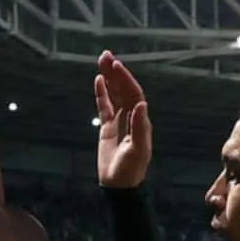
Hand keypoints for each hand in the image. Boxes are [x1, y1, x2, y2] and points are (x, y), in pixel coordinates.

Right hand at [96, 51, 152, 188]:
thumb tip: (140, 104)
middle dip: (116, 72)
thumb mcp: (138, 150)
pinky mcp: (107, 128)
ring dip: (109, 78)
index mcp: (141, 120)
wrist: (119, 185)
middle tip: (106, 55)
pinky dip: (102, 94)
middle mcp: (132, 117)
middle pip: (123, 89)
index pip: (134, 93)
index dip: (126, 79)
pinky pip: (105, 107)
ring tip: (101, 61)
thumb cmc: (131, 169)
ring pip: (114, 95)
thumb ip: (138, 127)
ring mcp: (119, 121)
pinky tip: (98, 81)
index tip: (117, 66)